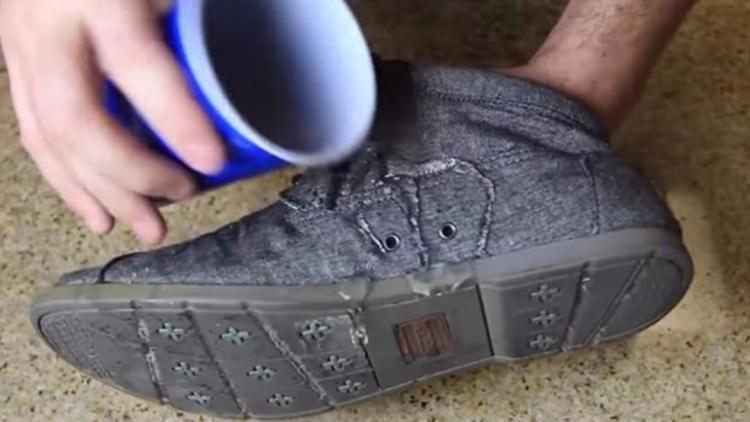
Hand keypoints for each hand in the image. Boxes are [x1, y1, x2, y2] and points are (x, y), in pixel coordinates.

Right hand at [0, 0, 225, 243]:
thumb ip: (209, 10)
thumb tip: (290, 16)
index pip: (137, 64)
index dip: (174, 118)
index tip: (212, 160)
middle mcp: (49, 24)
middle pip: (77, 120)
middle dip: (131, 174)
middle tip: (183, 196)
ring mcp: (22, 45)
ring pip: (50, 138)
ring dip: (101, 194)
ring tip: (147, 230)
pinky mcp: (16, 62)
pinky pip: (34, 133)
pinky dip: (68, 181)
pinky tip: (96, 213)